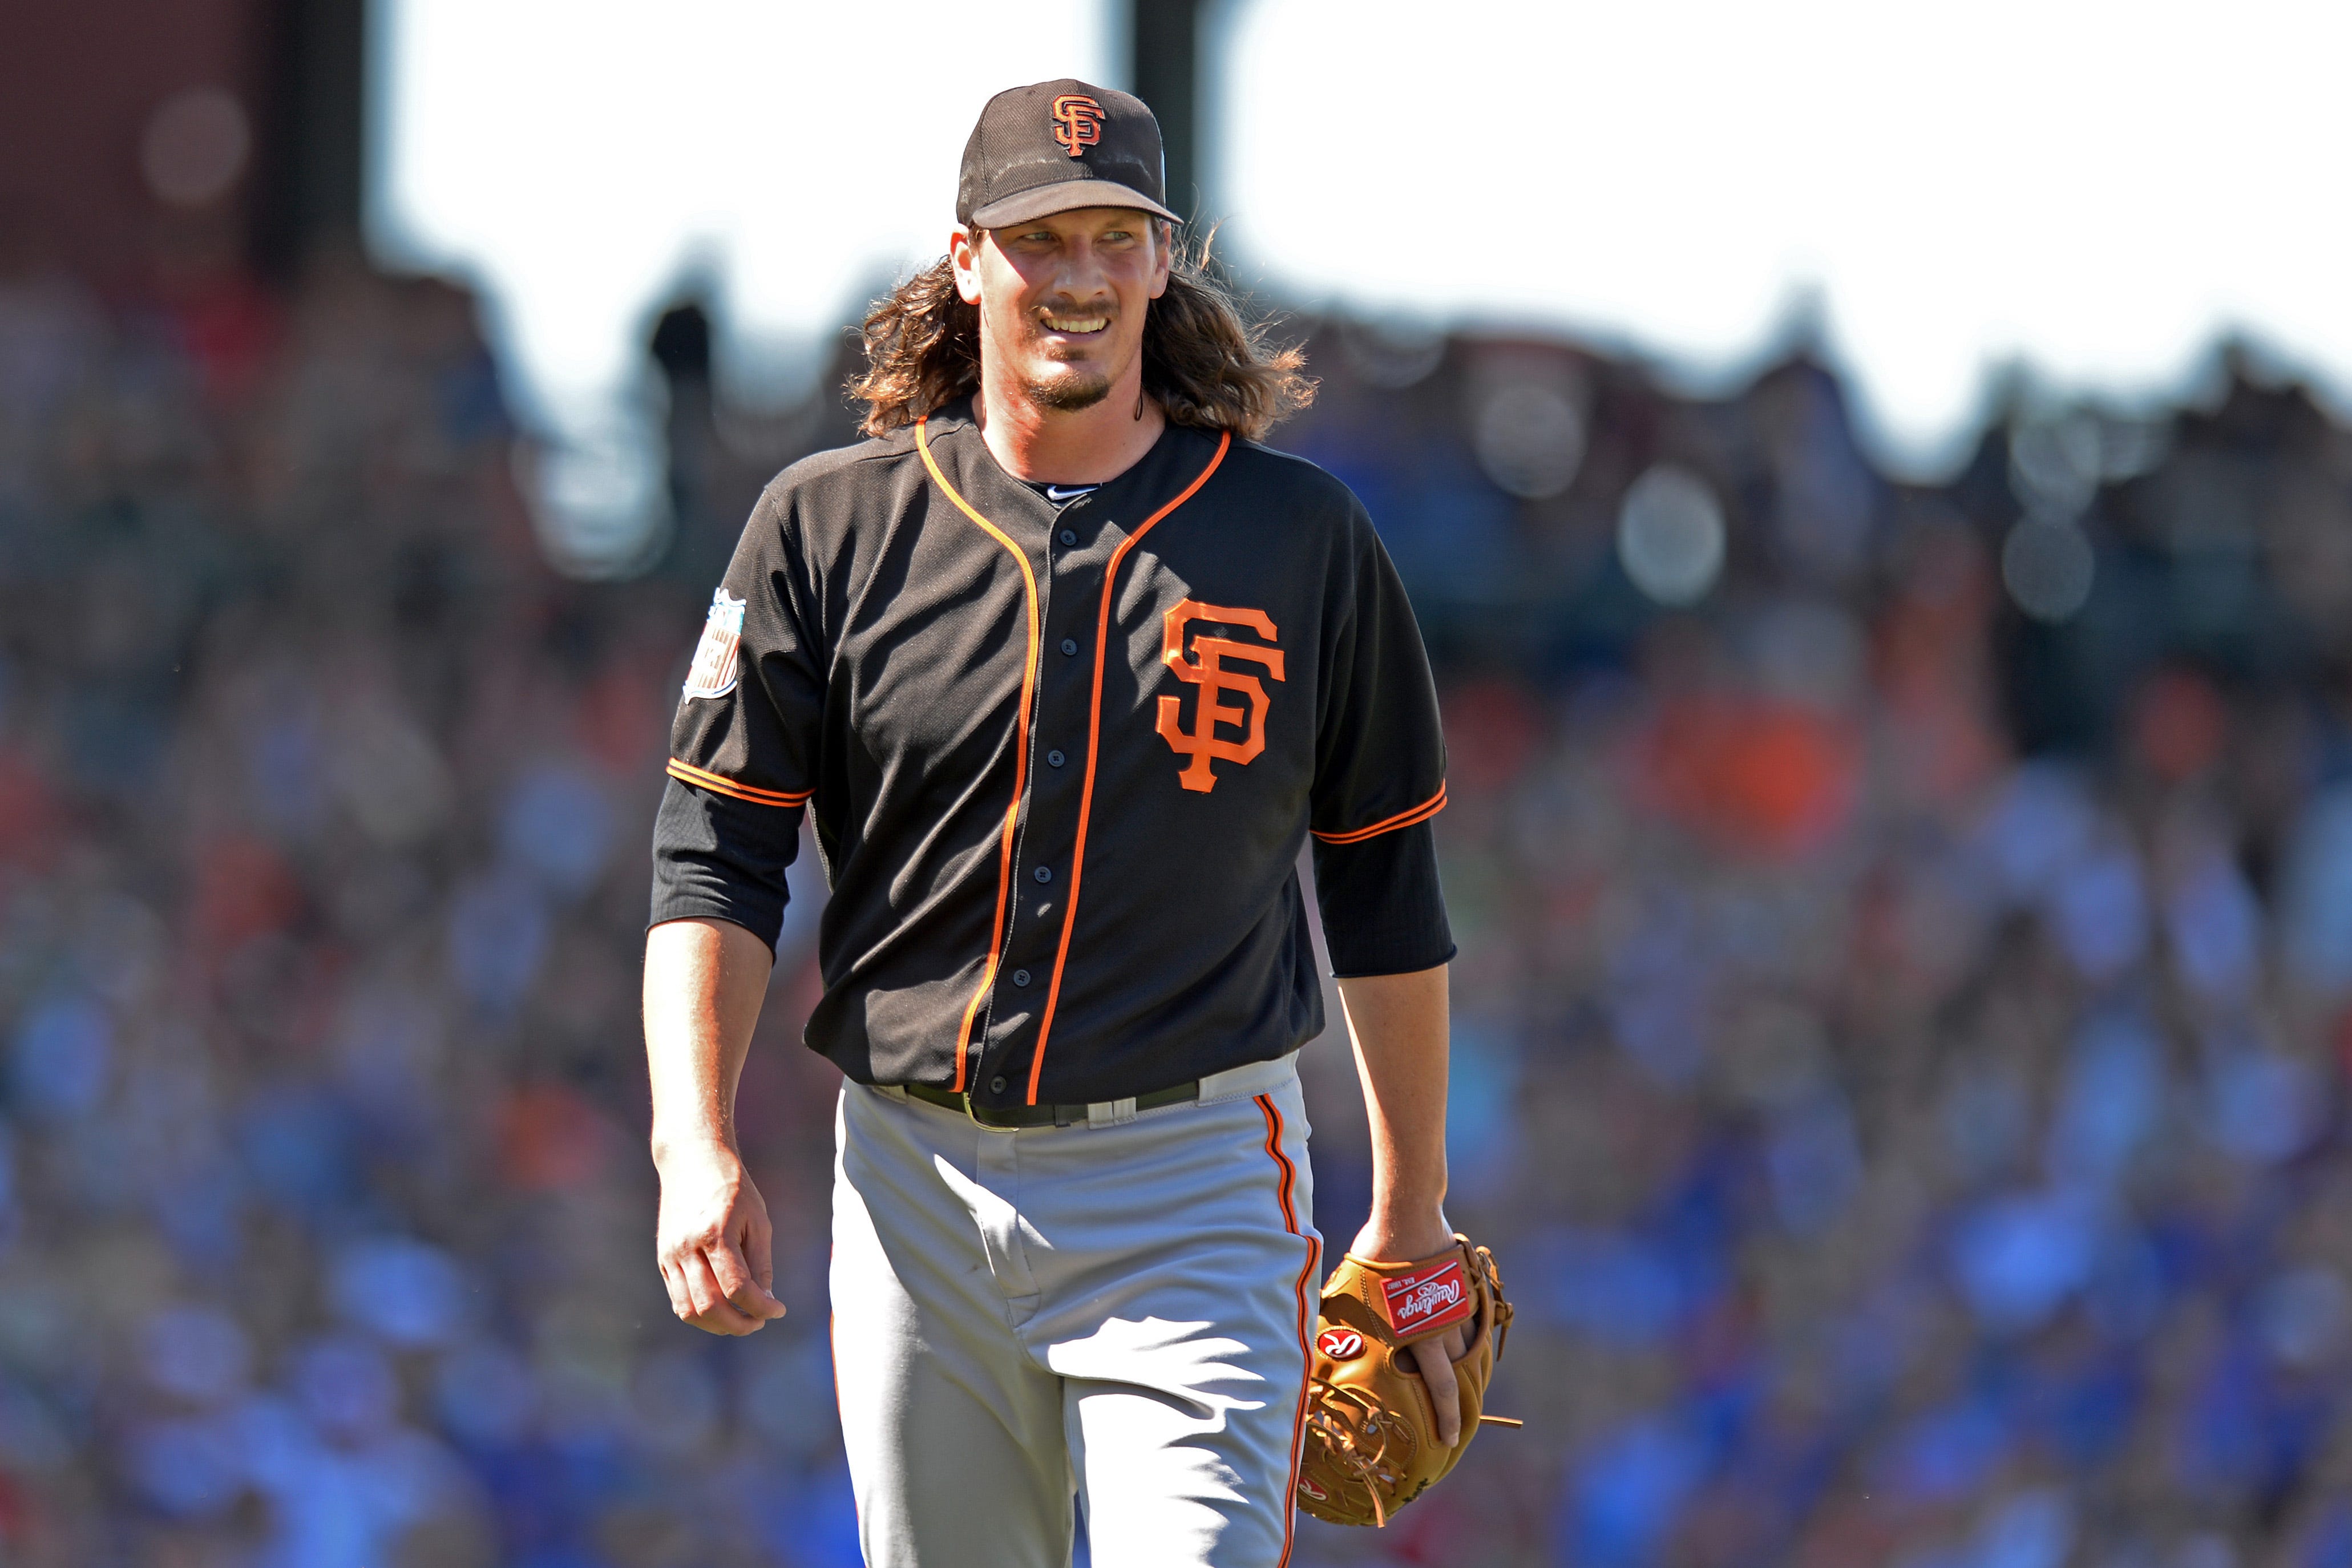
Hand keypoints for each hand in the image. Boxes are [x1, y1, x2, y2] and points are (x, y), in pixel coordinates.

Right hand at [653, 1137, 788, 1334]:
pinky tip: (722, 1308)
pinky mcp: (663, 1259)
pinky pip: (678, 1299)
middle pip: (710, 1306)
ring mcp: (670, 1255)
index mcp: (715, 1234)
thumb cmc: (733, 1187)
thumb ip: (760, 1263)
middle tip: (760, 1320)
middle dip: (740, 1324)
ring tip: (742, 1319)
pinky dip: (700, 1313)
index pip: (737, 1288)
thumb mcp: (758, 1220)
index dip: (761, 1307)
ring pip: (689, 1310)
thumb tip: (765, 1300)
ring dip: (718, 1325)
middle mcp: (687, 1248)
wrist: (692, 1160)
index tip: (779, 1310)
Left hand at [1347, 1211, 1468, 1448]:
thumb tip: (1311, 1334)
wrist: (1408, 1218)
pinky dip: (1472, 1337)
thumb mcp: (1349, 1289)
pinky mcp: (1466, 1290)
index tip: (1446, 1439)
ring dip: (1468, 1372)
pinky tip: (1468, 1345)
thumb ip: (1341, 1315)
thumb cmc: (1374, 1254)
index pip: (1437, 1388)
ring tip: (1464, 1392)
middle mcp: (1440, 1331)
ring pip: (1469, 1351)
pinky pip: (1473, 1322)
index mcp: (1414, 1337)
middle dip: (1457, 1412)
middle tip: (1455, 1436)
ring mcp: (1457, 1310)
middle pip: (1455, 1381)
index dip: (1444, 1418)